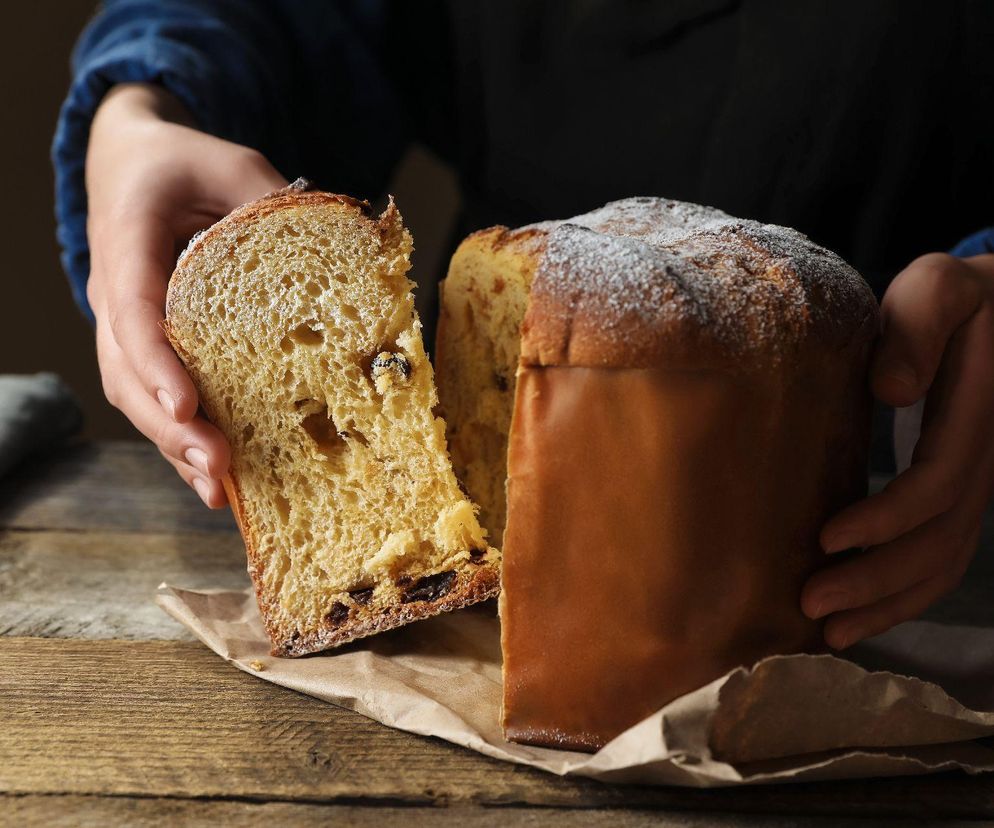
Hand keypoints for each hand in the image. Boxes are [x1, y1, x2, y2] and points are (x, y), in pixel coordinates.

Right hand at [85, 84, 287, 506]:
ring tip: (220, 489)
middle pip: (125, 371)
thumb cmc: (183, 162)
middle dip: (169, 426)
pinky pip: (152, 396)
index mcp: (127, 241)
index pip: (132, 309)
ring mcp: (125, 323)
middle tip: (217, 467)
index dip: (155, 361)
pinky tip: (218, 476)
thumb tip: (338, 253)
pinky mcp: (146, 344)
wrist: (133, 164)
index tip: (187, 404)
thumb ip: (270, 205)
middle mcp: (115, 291)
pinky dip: (180, 436)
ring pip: (133, 395)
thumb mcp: (233, 164)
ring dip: (173, 445)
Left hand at [802, 252, 993, 648]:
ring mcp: (976, 484)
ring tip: (829, 633)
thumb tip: (892, 390)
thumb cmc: (958, 297)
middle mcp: (981, 463)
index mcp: (975, 418)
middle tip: (811, 605)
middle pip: (938, 542)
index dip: (886, 520)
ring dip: (888, 602)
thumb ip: (919, 328)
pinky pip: (943, 557)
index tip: (826, 538)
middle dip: (877, 580)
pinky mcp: (959, 494)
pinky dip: (904, 593)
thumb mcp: (938, 288)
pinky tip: (862, 616)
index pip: (936, 485)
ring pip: (944, 562)